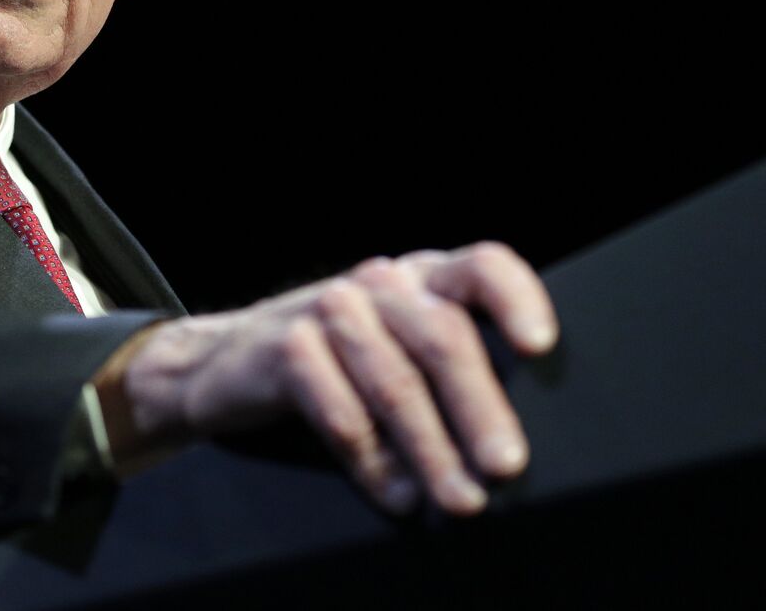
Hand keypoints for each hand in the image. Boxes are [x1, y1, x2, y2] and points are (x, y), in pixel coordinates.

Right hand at [96, 243, 557, 515]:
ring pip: (393, 381)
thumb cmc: (338, 361)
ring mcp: (329, 310)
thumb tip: (509, 444)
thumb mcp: (398, 346)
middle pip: (441, 336)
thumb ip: (451, 369)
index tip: (540, 347)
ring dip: (431, 449)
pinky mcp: (285, 348)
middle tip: (505, 466)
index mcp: (421, 277)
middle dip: (479, 407)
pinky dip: (373, 462)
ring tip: (458, 499)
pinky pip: (339, 412)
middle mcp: (379, 284)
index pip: (480, 266)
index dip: (516, 297)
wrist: (225, 362)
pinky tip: (396, 495)